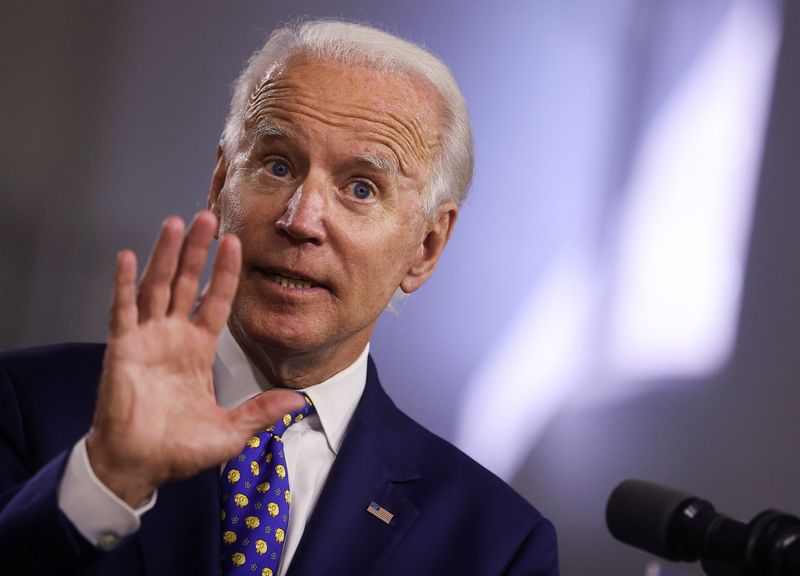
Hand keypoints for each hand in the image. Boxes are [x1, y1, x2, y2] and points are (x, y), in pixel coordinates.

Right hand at [86, 211, 303, 506]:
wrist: (140, 466)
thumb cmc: (179, 449)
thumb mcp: (230, 431)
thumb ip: (261, 412)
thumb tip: (300, 402)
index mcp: (199, 350)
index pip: (217, 301)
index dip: (226, 273)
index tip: (237, 243)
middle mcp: (174, 337)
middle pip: (186, 283)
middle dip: (197, 250)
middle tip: (208, 215)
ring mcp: (147, 339)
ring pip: (157, 286)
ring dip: (165, 255)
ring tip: (176, 223)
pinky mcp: (122, 349)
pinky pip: (122, 311)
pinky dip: (124, 284)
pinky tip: (129, 257)